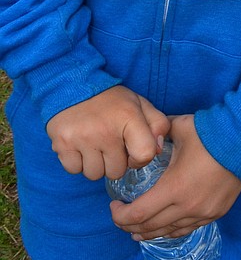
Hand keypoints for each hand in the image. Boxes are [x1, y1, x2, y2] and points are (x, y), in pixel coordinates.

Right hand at [46, 86, 170, 180]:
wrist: (73, 85)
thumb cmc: (111, 100)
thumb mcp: (139, 104)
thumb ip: (158, 124)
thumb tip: (159, 149)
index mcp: (129, 117)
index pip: (144, 154)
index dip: (140, 158)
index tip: (132, 150)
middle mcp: (105, 130)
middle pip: (117, 171)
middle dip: (115, 162)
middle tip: (110, 143)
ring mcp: (81, 138)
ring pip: (95, 174)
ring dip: (96, 164)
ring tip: (94, 144)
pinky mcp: (62, 144)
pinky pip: (74, 170)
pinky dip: (77, 162)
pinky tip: (80, 145)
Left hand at [109, 114, 240, 239]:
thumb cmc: (209, 133)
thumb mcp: (177, 129)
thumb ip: (157, 134)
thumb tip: (145, 135)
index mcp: (174, 188)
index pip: (138, 215)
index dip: (120, 216)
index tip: (114, 206)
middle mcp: (188, 207)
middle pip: (150, 229)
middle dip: (130, 226)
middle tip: (121, 217)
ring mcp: (204, 213)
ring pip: (169, 232)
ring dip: (150, 232)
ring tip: (137, 229)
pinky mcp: (216, 213)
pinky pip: (187, 229)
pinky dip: (171, 230)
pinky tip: (164, 228)